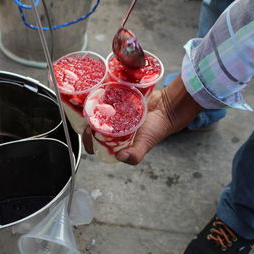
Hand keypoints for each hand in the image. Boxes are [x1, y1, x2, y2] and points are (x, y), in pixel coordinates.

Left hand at [82, 74, 202, 164]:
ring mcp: (113, 116)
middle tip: (89, 116)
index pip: (93, 144)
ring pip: (94, 113)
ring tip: (91, 104)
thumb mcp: (145, 144)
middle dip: (86, 123)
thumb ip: (135, 155)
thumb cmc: (156, 129)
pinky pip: (103, 101)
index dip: (88, 140)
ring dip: (90, 109)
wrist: (167, 108)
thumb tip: (121, 158)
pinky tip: (97, 95)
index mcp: (114, 143)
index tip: (89, 131)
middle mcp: (111, 130)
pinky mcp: (116, 102)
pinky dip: (99, 99)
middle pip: (90, 128)